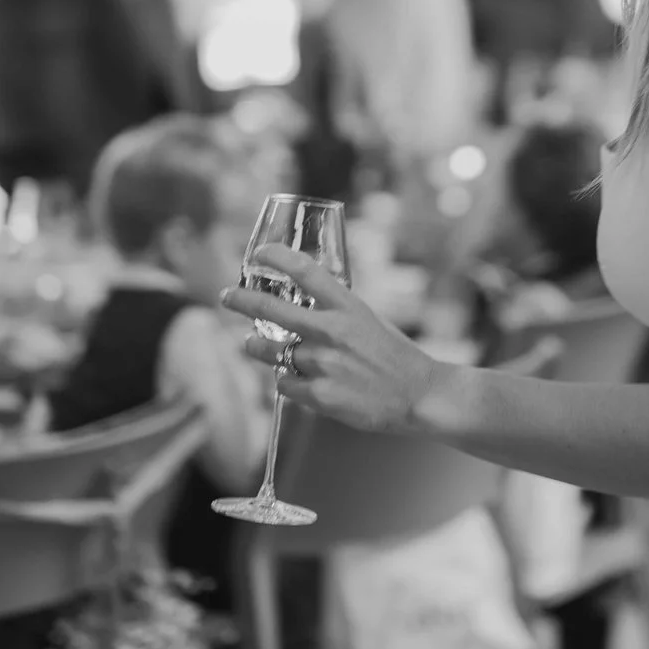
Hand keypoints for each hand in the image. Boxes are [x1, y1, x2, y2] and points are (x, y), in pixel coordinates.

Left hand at [222, 244, 445, 433]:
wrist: (420, 396)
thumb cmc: (395, 357)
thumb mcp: (368, 320)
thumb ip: (335, 313)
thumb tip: (301, 309)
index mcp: (348, 307)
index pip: (306, 271)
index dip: (277, 257)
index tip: (260, 253)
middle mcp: (333, 331)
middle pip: (272, 310)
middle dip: (243, 301)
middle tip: (227, 297)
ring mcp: (325, 364)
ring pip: (271, 352)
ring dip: (257, 348)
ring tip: (252, 345)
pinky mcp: (321, 395)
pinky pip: (284, 383)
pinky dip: (285, 380)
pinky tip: (294, 379)